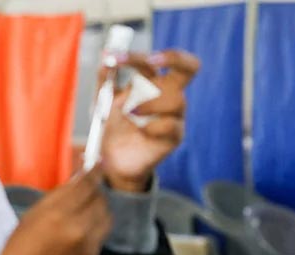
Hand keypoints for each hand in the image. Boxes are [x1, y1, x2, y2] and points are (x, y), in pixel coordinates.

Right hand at [0, 166, 112, 254]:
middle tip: (87, 189)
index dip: (94, 171)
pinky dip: (94, 230)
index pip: (86, 185)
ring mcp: (88, 247)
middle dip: (95, 191)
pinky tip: (79, 233)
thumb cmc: (19, 251)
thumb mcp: (31, 216)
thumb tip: (77, 179)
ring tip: (86, 210)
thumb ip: (57, 197)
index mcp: (57, 215)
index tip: (98, 163)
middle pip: (100, 199)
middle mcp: (77, 229)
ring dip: (99, 209)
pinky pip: (101, 237)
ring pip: (106, 217)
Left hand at [101, 50, 199, 192]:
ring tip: (130, 112)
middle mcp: (170, 94)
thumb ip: (104, 80)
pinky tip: (140, 131)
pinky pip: (171, 124)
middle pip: (191, 66)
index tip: (112, 59)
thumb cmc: (113, 126)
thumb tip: (106, 59)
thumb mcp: (103, 101)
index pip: (157, 59)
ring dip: (150, 102)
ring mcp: (176, 115)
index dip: (137, 56)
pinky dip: (152, 126)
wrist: (114, 159)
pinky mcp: (176, 136)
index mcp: (154, 81)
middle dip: (173, 58)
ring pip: (177, 98)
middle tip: (150, 62)